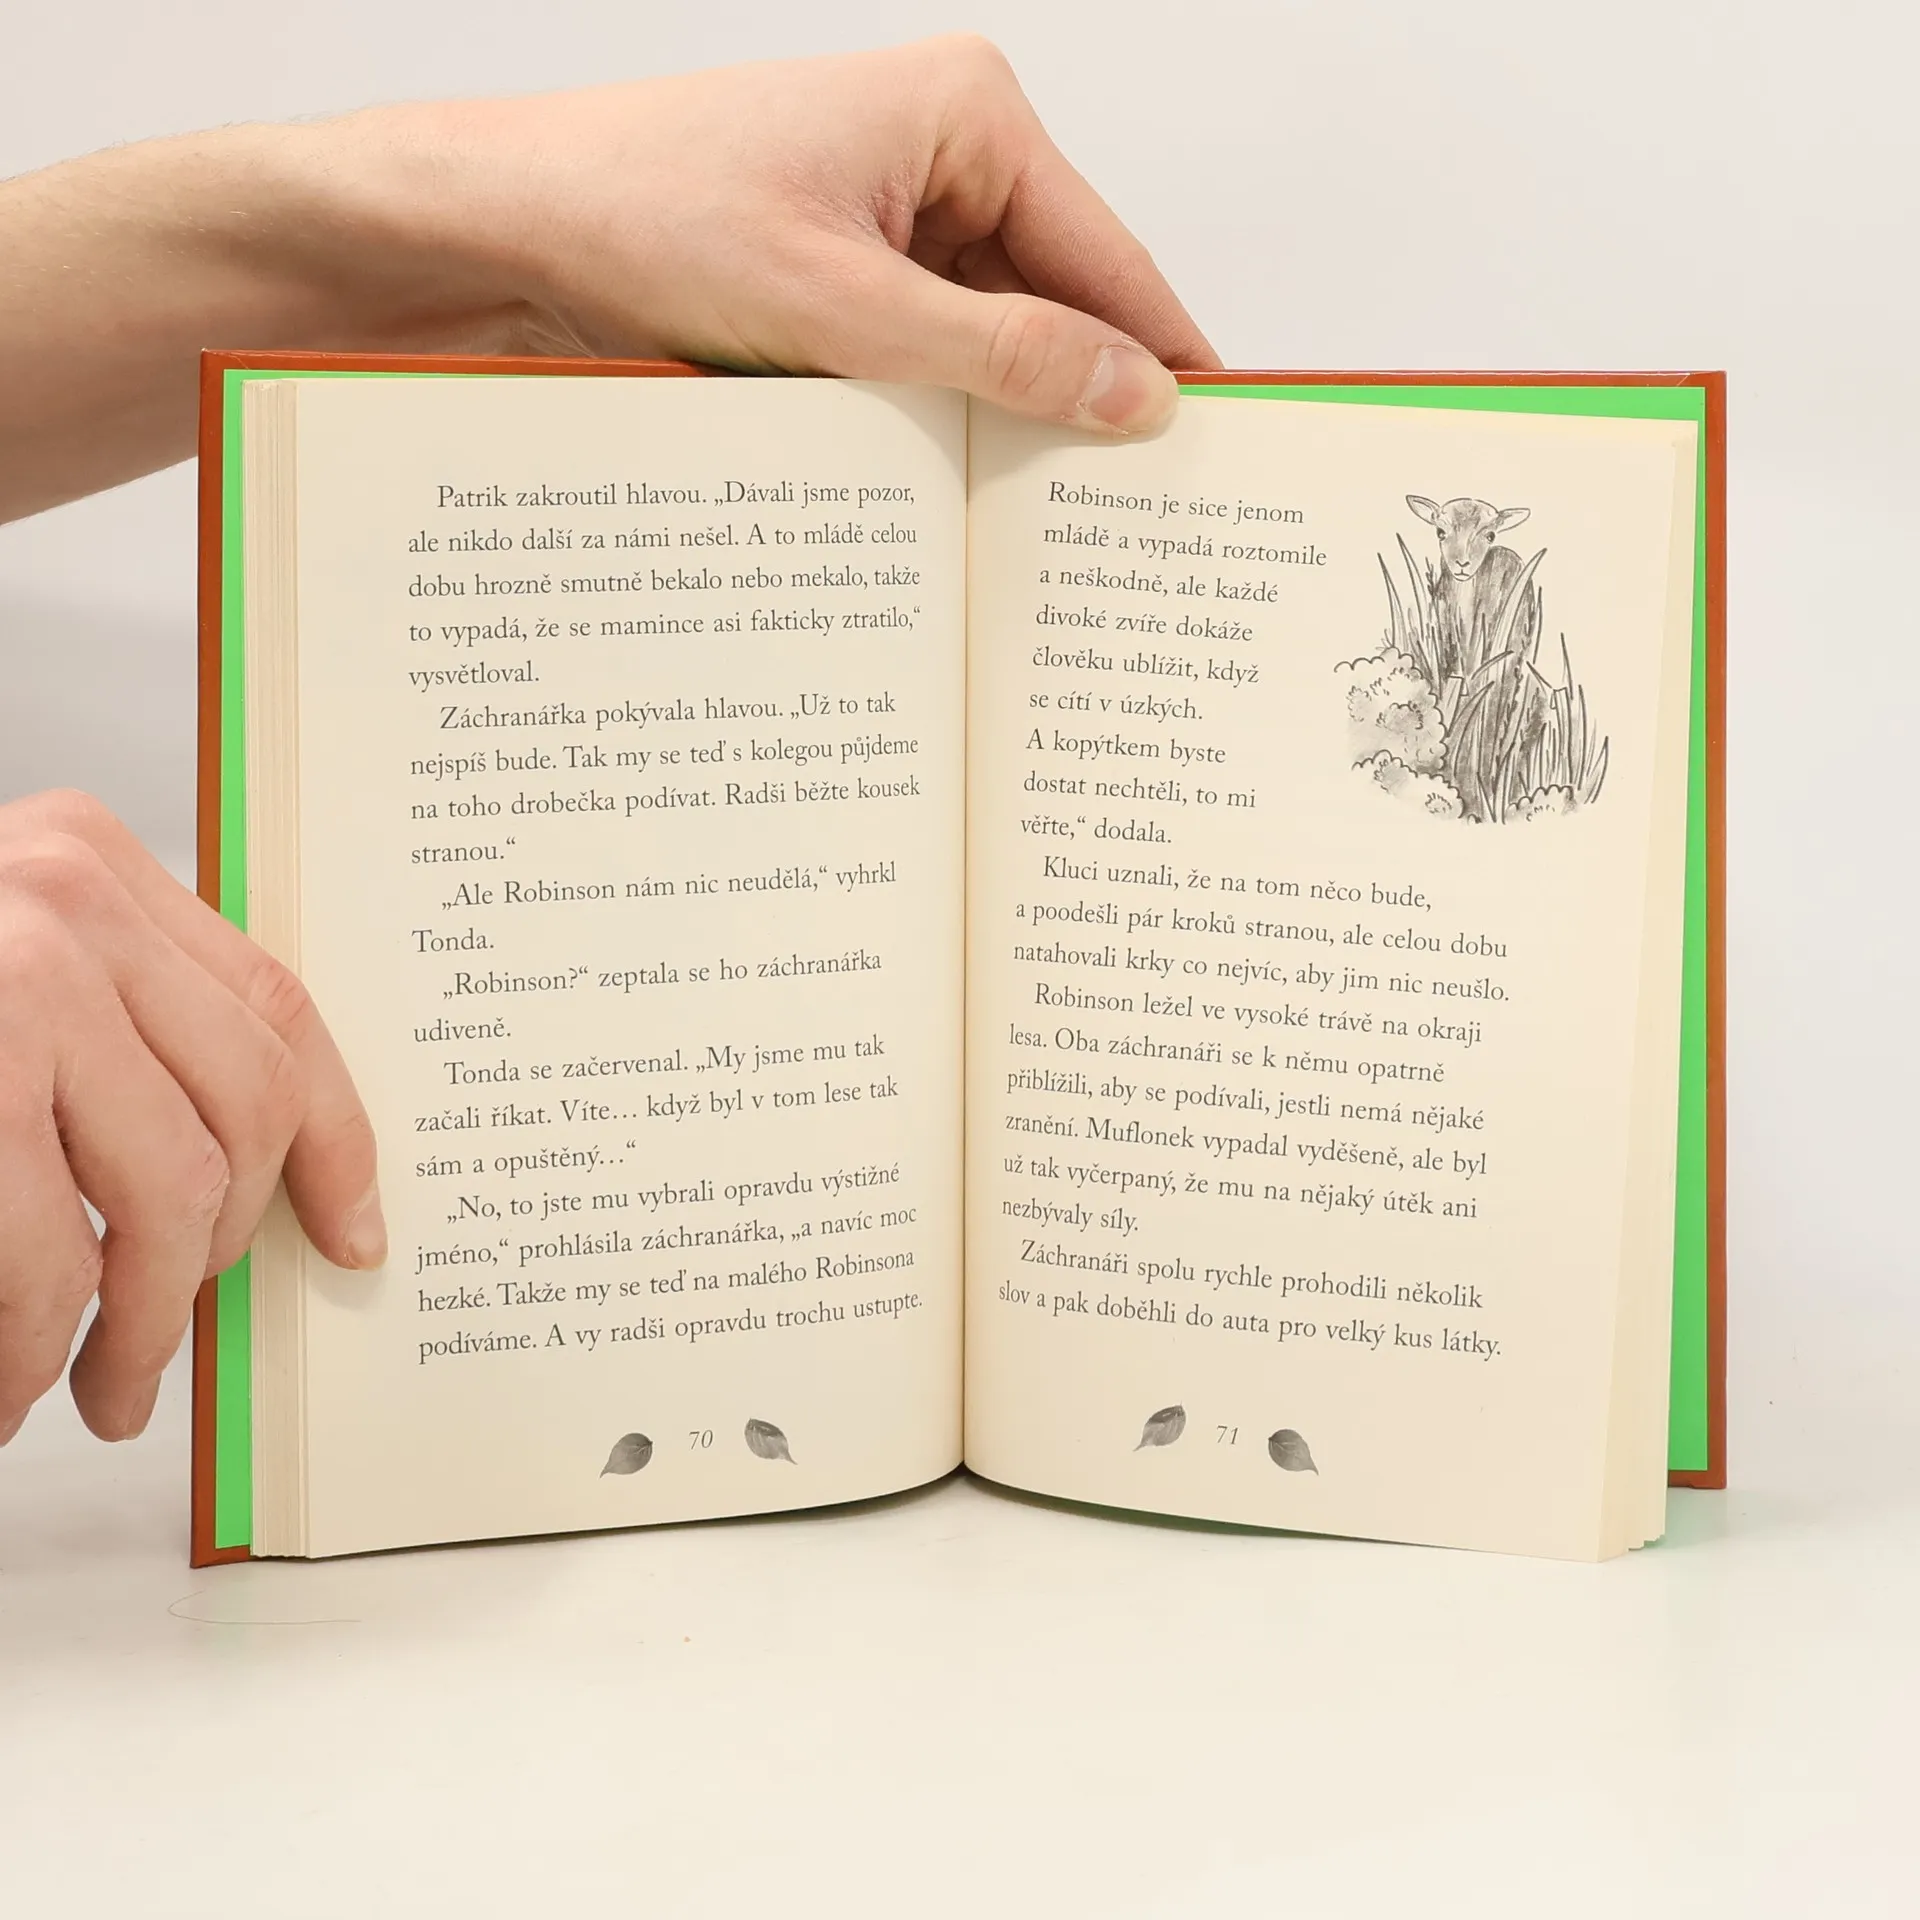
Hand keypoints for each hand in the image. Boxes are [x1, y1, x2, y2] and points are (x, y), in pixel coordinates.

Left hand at [0, 36, 1219, 517]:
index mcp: (969, 116)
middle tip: (1125, 527)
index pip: (1112, 261)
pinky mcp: (840, 270)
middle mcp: (942, 153)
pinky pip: (924, 354)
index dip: (1164, 365)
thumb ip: (1000, 355)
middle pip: (1057, 303)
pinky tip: (947, 492)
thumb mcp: (844, 307)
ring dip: (998, 424)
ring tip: (1038, 532)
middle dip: (1079, 407)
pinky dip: (935, 418)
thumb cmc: (648, 217)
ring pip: (989, 341)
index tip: (1215, 460)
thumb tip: (1134, 397)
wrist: (500, 228)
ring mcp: (888, 215)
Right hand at [0, 792, 380, 1444]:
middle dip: (223, 1255)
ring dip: (144, 1321)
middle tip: (168, 1343)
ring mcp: (6, 986)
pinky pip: (50, 1250)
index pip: (279, 1009)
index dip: (334, 1139)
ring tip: (102, 1387)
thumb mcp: (9, 970)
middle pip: (242, 1110)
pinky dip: (42, 1342)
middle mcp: (63, 903)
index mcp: (95, 864)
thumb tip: (255, 1179)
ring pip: (170, 1190)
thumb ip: (118, 1028)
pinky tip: (14, 1381)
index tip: (353, 1234)